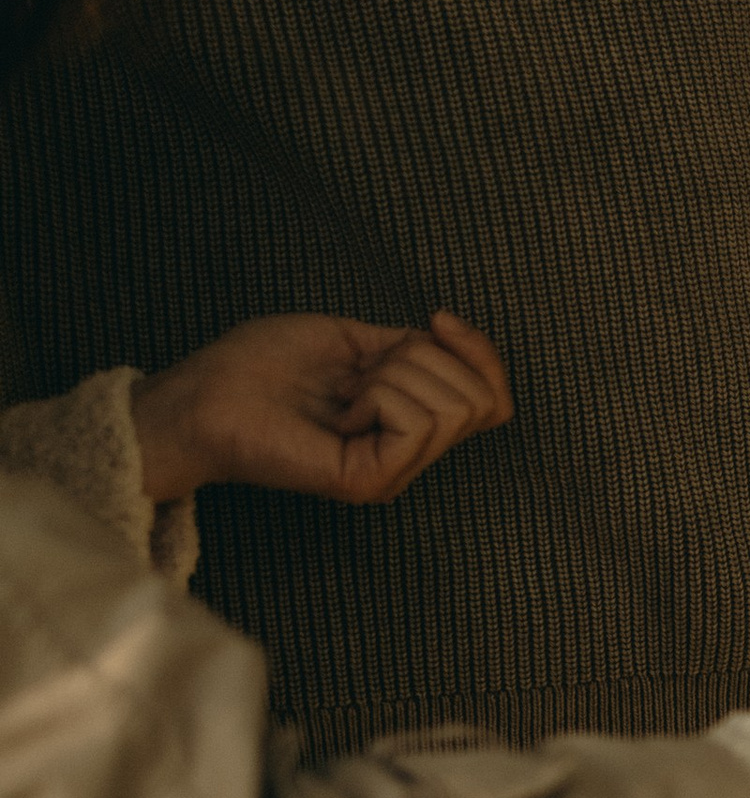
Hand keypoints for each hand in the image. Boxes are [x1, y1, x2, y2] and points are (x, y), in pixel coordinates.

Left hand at [132, 310, 512, 506]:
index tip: (436, 317)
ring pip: (451, 407)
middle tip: (360, 372)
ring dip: (394, 376)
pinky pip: (416, 423)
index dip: (481, 351)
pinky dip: (379, 395)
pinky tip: (340, 410)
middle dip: (421, 360)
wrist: (209, 394)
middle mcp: (410, 455)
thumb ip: (412, 349)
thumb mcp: (358, 340)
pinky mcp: (371, 479)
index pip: (493, 399)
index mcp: (411, 424)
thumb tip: (454, 340)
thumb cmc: (264, 365)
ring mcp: (394, 471)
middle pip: (477, 398)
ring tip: (344, 392)